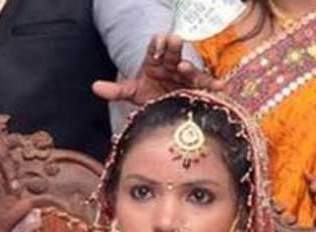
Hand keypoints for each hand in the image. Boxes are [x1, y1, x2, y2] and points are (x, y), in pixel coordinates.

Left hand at [92, 33, 222, 104]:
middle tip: (174, 39)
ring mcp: (185, 77)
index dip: (156, 45)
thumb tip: (94, 87)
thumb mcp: (133, 93)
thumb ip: (116, 90)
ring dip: (189, 66)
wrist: (164, 108)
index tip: (157, 41)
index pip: (154, 50)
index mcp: (155, 62)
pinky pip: (206, 86)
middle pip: (173, 54)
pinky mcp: (197, 89)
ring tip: (185, 65)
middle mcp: (172, 66)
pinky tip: (221, 86)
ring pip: (189, 69)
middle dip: (173, 47)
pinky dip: (214, 85)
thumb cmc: (150, 96)